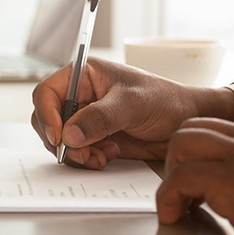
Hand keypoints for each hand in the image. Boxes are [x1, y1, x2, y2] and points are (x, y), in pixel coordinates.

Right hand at [31, 57, 233, 168]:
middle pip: (47, 120)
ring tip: (100, 155)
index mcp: (83, 75)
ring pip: (59, 140)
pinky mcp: (93, 138)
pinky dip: (86, 159)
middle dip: (60, 140)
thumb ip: (100, 117)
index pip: (46, 92)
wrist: (187, 123)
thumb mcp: (133, 103)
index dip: (46, 115)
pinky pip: (75, 152)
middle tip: (81, 153)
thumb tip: (70, 135)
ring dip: (75, 153)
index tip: (59, 136)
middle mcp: (79, 96)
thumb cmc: (166, 100)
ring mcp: (85, 119)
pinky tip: (108, 154)